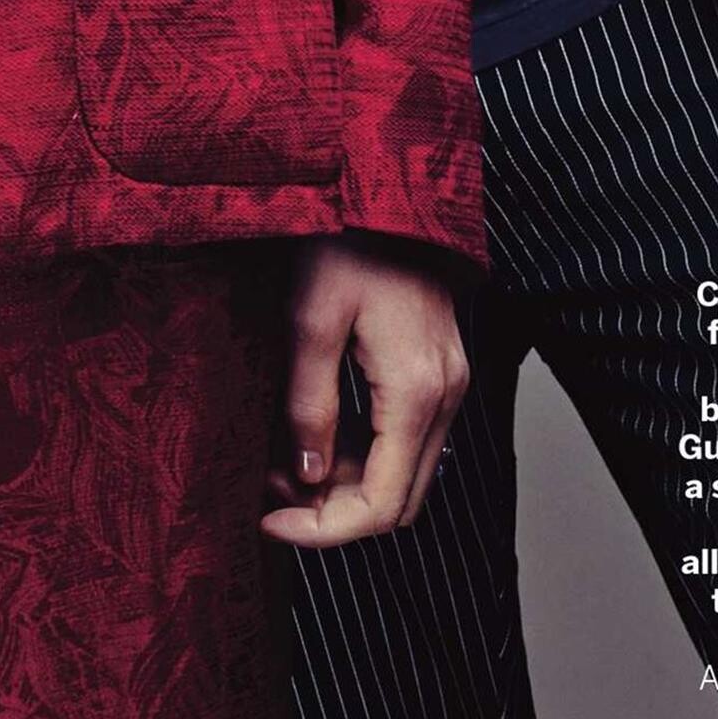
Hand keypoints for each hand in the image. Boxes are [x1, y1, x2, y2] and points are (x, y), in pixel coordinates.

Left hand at [262, 235, 469, 547]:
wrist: (396, 188)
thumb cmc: (350, 242)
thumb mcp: (311, 321)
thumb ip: (308, 406)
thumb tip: (304, 480)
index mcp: (416, 393)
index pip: (379, 506)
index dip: (323, 531)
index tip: (268, 522)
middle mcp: (446, 398)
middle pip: (398, 503)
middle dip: (332, 514)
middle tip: (271, 497)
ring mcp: (449, 385)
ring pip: (403, 475)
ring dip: (345, 484)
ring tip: (281, 464)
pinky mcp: (440, 373)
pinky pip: (406, 440)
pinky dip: (361, 454)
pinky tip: (314, 434)